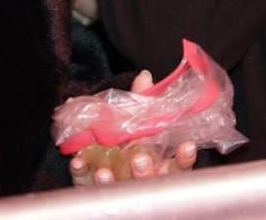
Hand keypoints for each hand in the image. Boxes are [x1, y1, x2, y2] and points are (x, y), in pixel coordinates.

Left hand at [67, 69, 200, 187]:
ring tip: (104, 172)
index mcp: (161, 165)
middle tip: (139, 158)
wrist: (104, 168)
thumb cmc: (132, 143)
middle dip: (143, 171)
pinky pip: (88, 184)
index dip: (184, 157)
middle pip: (149, 180)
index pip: (178, 165)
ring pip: (121, 189)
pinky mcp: (96, 190)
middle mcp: (145, 180)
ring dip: (113, 181)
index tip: (187, 146)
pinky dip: (83, 172)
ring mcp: (121, 188)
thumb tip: (145, 76)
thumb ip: (143, 102)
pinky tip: (78, 163)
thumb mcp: (140, 122)